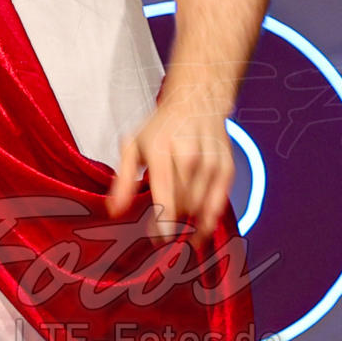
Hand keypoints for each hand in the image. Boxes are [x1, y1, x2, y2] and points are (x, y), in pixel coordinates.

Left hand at [107, 101, 235, 247]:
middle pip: (182, 204)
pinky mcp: (226, 168)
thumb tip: (115, 211)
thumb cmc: (161, 127)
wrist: (197, 102)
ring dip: (189, 222)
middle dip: (172, 222)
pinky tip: (199, 232)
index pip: (165, 194)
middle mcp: (189, 155)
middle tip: (162, 231)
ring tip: (177, 228)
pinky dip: (209, 221)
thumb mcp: (133, 146)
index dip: (162, 221)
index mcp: (162, 149)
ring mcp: (211, 162)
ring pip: (199, 206)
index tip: (157, 239)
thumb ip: (123, 180)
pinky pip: (218, 204)